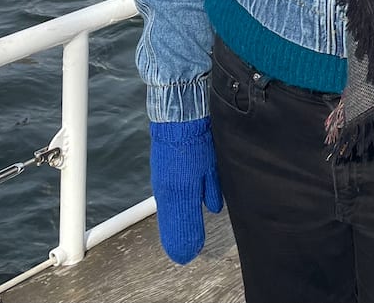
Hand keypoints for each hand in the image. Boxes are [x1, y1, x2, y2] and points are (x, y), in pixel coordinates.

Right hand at [149, 117, 223, 264]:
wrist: (178, 118)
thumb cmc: (196, 141)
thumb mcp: (210, 168)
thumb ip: (211, 190)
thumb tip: (214, 208)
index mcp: (181, 193)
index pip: (181, 226)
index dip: (186, 241)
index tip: (189, 254)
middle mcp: (167, 193)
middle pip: (172, 224)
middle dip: (179, 239)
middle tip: (184, 255)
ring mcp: (162, 184)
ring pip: (167, 213)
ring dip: (173, 227)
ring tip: (178, 242)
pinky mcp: (160, 177)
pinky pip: (165, 201)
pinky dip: (169, 212)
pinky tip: (174, 216)